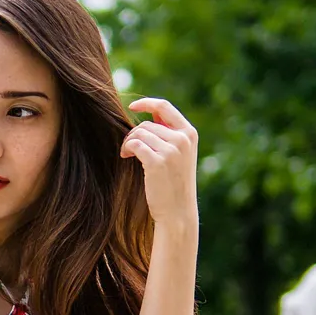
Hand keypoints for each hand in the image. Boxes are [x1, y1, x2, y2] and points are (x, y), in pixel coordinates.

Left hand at [119, 97, 199, 229]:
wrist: (178, 211)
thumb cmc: (174, 184)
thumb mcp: (179, 155)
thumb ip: (169, 134)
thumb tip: (148, 114)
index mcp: (189, 133)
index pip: (165, 106)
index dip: (146, 103)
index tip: (132, 106)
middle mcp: (182, 139)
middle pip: (147, 123)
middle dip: (134, 134)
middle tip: (129, 149)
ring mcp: (171, 150)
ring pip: (139, 132)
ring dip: (129, 142)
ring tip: (128, 154)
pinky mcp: (157, 162)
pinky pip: (134, 144)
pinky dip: (127, 148)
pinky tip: (126, 156)